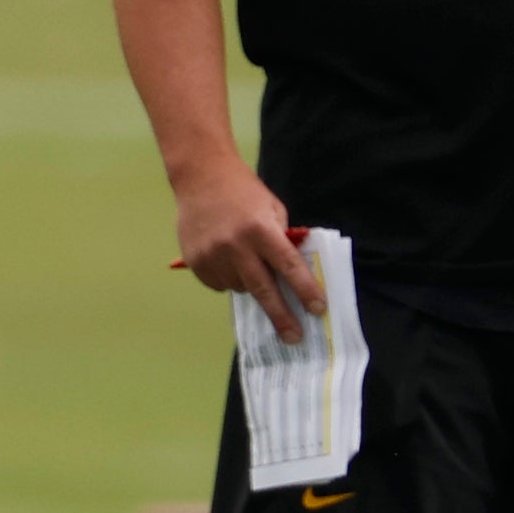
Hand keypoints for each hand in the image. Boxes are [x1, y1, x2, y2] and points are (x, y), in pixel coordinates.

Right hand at [173, 157, 324, 342]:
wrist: (200, 175)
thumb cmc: (243, 190)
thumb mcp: (271, 208)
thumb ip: (281, 239)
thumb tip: (291, 274)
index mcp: (260, 229)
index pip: (289, 267)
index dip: (306, 290)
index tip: (318, 310)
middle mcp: (236, 245)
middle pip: (264, 290)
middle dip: (282, 317)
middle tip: (295, 337)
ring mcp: (213, 255)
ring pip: (239, 288)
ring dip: (249, 284)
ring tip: (244, 260)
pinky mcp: (195, 261)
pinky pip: (219, 283)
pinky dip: (227, 278)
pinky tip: (225, 258)